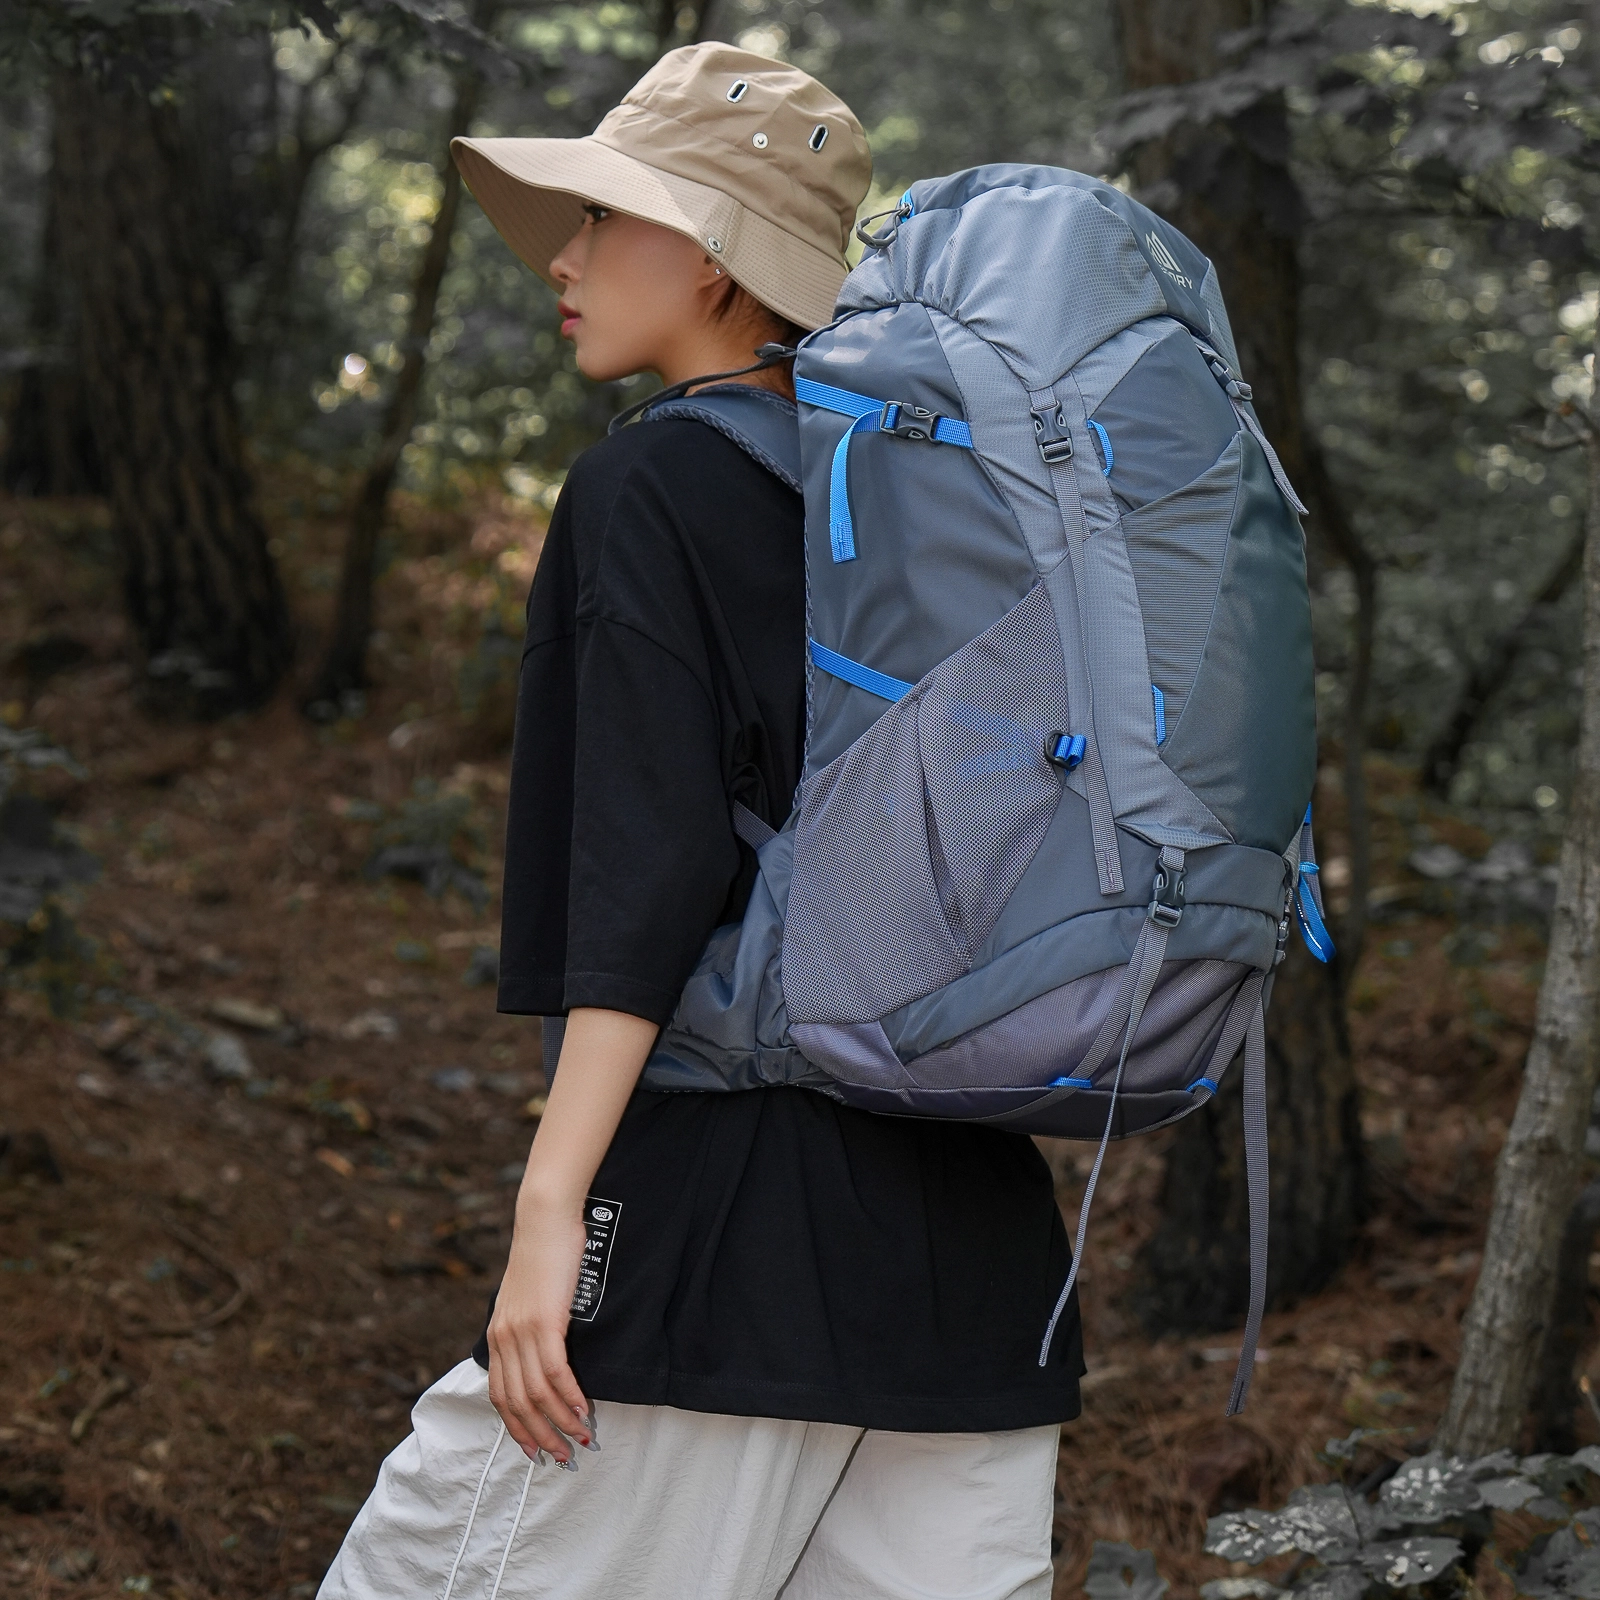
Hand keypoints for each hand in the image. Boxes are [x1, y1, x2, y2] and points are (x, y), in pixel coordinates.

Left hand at [486, 1192, 591, 1461]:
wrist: (543, 1221)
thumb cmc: (543, 1254)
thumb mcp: (527, 1297)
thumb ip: (528, 1326)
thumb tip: (543, 1352)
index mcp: (497, 1336)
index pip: (500, 1396)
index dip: (517, 1428)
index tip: (534, 1451)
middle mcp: (503, 1339)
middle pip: (517, 1403)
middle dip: (540, 1435)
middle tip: (562, 1457)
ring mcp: (521, 1331)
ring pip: (536, 1393)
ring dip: (560, 1421)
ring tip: (581, 1439)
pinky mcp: (544, 1322)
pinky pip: (555, 1372)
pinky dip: (570, 1396)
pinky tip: (584, 1409)